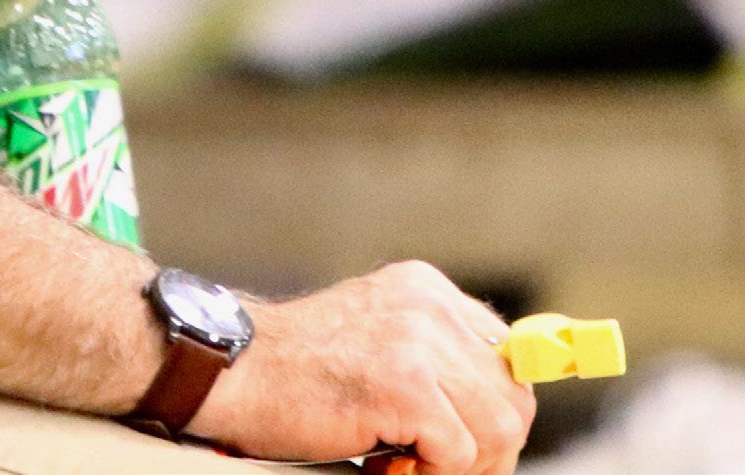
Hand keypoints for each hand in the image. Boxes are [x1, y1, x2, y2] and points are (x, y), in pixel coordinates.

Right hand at [194, 261, 534, 471]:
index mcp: (426, 288)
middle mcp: (429, 304)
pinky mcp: (405, 384)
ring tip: (403, 466)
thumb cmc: (296, 370)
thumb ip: (432, 356)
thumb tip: (495, 413)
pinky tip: (384, 467)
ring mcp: (419, 341)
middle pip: (512, 398)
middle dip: (487, 451)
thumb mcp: (377, 339)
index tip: (462, 446)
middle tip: (431, 467)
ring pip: (497, 430)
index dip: (492, 414)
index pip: (506, 359)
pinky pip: (459, 454)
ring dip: (459, 469)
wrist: (232, 370)